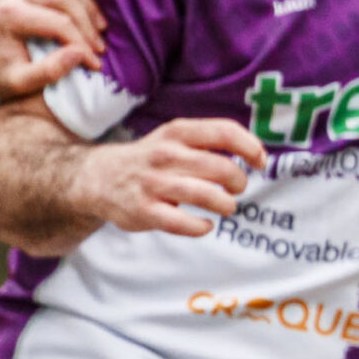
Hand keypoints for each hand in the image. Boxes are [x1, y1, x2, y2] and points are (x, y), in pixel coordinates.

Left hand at [0, 0, 106, 98]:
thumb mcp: (19, 83)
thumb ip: (49, 71)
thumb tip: (80, 53)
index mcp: (9, 14)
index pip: (59, 23)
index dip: (83, 44)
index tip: (95, 63)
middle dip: (87, 23)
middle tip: (99, 47)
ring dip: (85, 2)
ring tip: (98, 27)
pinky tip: (83, 6)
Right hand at [67, 118, 264, 237]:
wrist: (97, 177)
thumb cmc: (151, 158)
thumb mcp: (174, 137)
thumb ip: (209, 141)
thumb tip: (254, 153)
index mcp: (178, 132)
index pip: (225, 132)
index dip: (250, 147)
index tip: (260, 162)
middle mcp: (166, 155)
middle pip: (221, 168)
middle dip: (238, 182)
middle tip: (237, 188)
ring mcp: (154, 184)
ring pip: (206, 196)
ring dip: (225, 205)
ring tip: (226, 207)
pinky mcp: (144, 211)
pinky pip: (184, 223)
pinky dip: (202, 227)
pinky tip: (205, 224)